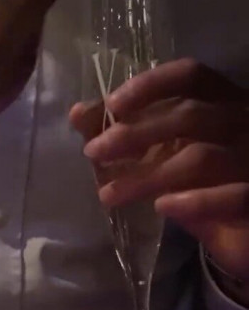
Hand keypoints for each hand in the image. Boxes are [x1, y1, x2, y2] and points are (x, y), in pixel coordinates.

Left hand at [70, 58, 248, 282]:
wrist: (247, 233)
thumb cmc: (203, 183)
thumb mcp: (163, 154)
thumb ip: (125, 131)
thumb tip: (78, 113)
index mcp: (223, 103)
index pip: (191, 76)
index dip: (150, 84)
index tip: (112, 105)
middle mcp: (245, 124)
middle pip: (190, 115)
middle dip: (135, 133)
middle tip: (93, 152)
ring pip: (201, 157)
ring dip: (148, 175)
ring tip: (108, 194)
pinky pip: (234, 196)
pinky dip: (194, 201)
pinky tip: (161, 207)